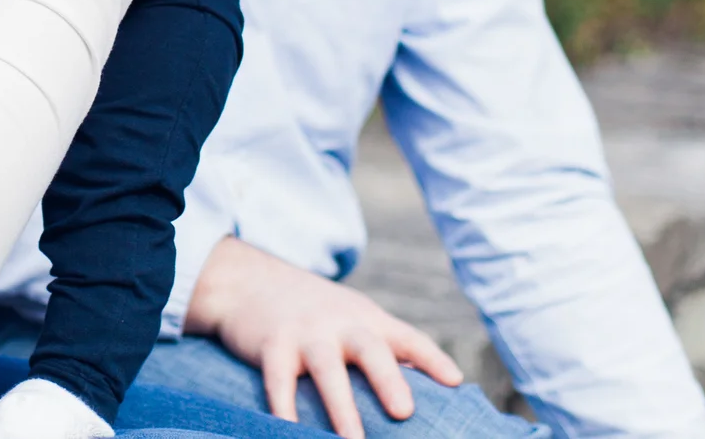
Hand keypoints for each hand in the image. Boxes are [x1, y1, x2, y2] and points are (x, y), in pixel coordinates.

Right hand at [184, 236, 463, 435]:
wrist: (249, 281)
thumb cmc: (314, 313)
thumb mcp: (352, 319)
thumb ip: (386, 349)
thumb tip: (435, 390)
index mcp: (367, 320)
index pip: (406, 337)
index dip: (430, 358)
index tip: (454, 382)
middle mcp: (339, 324)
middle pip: (369, 349)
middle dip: (387, 379)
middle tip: (404, 412)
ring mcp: (305, 333)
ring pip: (327, 369)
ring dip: (341, 407)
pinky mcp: (272, 345)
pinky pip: (279, 380)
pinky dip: (284, 407)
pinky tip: (288, 429)